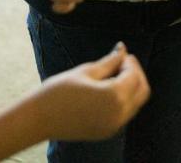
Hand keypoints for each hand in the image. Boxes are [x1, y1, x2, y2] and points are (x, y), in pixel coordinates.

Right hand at [35, 43, 149, 140]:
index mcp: (114, 96)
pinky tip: (109, 89)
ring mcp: (114, 126)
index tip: (121, 53)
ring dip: (131, 87)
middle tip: (122, 62)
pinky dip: (124, 100)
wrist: (38, 119)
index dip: (130, 62)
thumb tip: (122, 49)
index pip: (134, 75)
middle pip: (142, 91)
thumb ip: (109, 62)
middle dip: (136, 74)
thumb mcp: (85, 71)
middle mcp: (118, 114)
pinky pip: (125, 113)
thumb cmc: (58, 91)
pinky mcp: (107, 132)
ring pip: (136, 103)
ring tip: (114, 74)